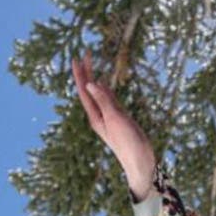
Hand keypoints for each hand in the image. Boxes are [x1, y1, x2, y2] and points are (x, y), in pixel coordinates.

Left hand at [73, 51, 155, 197]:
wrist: (140, 161)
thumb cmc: (127, 142)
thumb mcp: (114, 119)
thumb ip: (104, 101)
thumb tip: (91, 83)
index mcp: (95, 116)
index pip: (84, 91)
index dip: (80, 74)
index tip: (76, 58)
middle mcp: (99, 115)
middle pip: (89, 90)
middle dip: (86, 72)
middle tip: (85, 54)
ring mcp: (109, 116)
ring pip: (98, 93)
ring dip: (94, 78)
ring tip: (90, 64)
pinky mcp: (119, 118)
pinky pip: (108, 99)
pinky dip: (105, 89)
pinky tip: (104, 83)